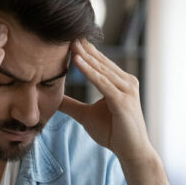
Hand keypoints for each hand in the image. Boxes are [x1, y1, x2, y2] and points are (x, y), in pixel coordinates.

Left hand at [59, 39, 155, 166]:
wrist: (131, 152)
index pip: (99, 63)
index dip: (84, 51)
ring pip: (101, 70)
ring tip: (70, 43)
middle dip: (84, 48)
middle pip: (101, 62)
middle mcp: (126, 82)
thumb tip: (54, 99)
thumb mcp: (86, 115)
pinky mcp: (123, 101)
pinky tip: (77, 62)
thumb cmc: (114, 133)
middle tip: (67, 32)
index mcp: (120, 82)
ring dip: (85, 56)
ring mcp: (126, 90)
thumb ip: (71, 105)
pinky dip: (89, 72)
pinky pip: (102, 83)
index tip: (68, 38)